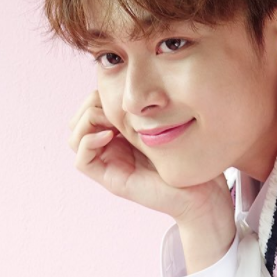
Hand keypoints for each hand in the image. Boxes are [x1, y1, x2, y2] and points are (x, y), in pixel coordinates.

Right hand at [67, 89, 232, 223]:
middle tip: (112, 105)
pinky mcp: (111, 180)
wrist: (202, 192)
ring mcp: (109, 164)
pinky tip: (109, 135)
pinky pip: (82, 161)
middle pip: (78, 120)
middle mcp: (111, 147)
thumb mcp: (166, 121)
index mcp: (122, 132)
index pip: (90, 108)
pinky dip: (88, 143)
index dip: (96, 96)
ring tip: (110, 121)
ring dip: (86, 122)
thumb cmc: (190, 156)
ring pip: (75, 138)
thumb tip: (131, 84)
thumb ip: (147, 107)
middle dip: (89, 106)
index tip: (118, 93)